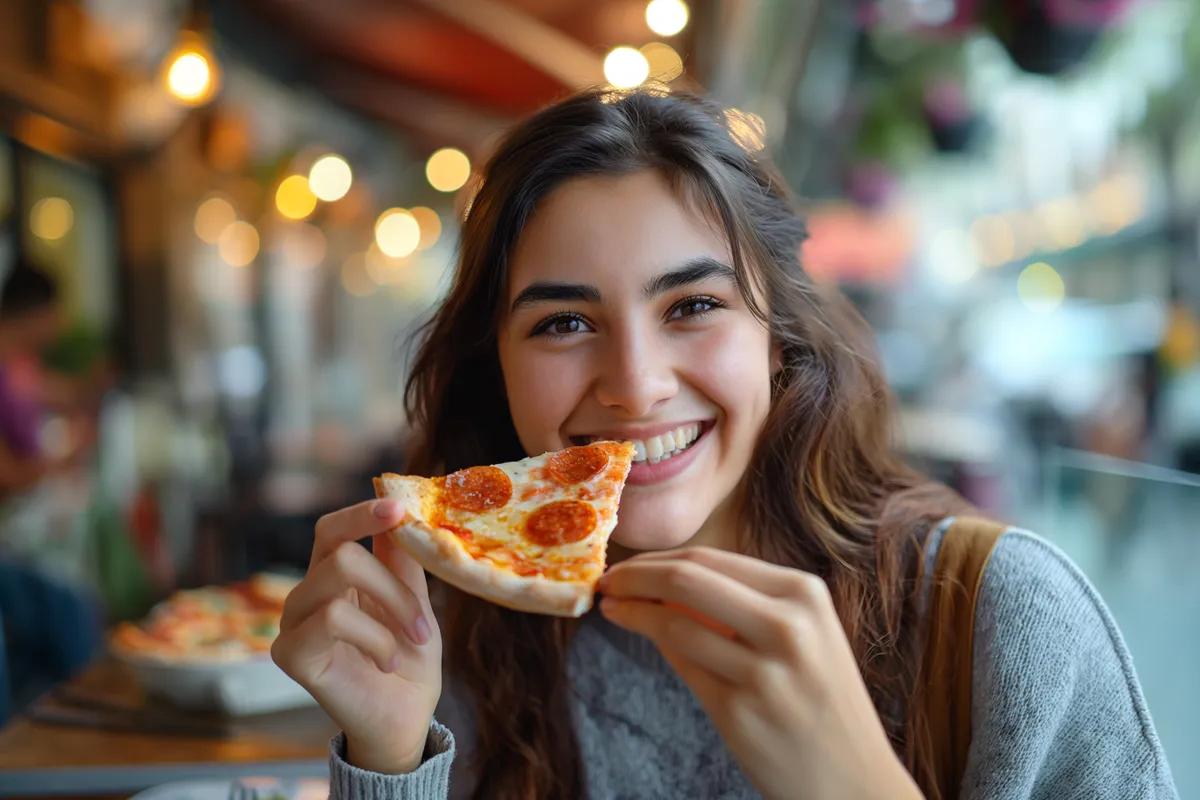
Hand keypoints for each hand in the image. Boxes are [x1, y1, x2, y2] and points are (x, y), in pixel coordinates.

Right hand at [271, 499, 441, 773]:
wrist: (405, 718)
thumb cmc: (409, 659)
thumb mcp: (415, 601)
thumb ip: (402, 560)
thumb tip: (401, 508)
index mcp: (333, 575)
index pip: (333, 528)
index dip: (362, 512)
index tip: (398, 507)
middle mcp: (307, 592)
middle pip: (340, 549)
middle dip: (393, 582)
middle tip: (424, 621)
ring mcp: (293, 622)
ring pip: (338, 576)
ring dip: (392, 609)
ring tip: (412, 643)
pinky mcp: (290, 652)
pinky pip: (332, 618)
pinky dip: (374, 638)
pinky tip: (386, 663)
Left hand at [598, 547, 921, 799]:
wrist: (856, 780)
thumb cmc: (820, 700)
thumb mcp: (804, 634)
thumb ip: (745, 603)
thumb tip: (665, 579)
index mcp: (805, 594)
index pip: (711, 558)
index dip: (657, 559)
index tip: (628, 565)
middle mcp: (789, 626)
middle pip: (686, 579)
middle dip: (635, 576)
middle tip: (607, 582)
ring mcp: (764, 671)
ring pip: (674, 623)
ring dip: (632, 612)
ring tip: (613, 609)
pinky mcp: (740, 712)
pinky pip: (683, 666)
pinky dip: (656, 645)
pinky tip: (644, 637)